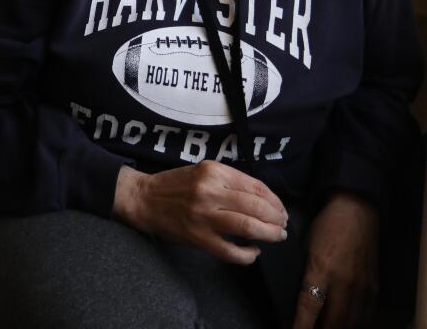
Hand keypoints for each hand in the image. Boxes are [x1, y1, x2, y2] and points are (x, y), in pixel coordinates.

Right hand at [112, 161, 287, 264]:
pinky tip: (252, 252)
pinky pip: (230, 251)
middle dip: (277, 218)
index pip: (255, 186)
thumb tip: (263, 199)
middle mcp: (210, 191)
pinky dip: (247, 254)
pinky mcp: (197, 237)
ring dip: (269, 234)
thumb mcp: (202, 171)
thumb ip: (229, 181)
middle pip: (256, 207)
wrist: (143, 198)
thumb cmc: (175, 185)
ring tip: (277, 237)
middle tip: (283, 225)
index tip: (281, 209)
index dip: (274, 200)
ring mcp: (203, 216)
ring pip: (248, 227)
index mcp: (213, 171)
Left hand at [292, 191, 378, 328]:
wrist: (357, 211)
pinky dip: (356, 322)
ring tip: (327, 328)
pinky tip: (348, 323)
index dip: (302, 326)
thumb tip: (304, 299)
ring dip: (339, 328)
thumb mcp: (307, 248)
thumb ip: (307, 275)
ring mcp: (362, 286)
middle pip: (334, 322)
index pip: (309, 306)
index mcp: (322, 270)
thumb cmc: (326, 227)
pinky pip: (366, 314)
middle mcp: (344, 282)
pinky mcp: (374, 286)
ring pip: (352, 322)